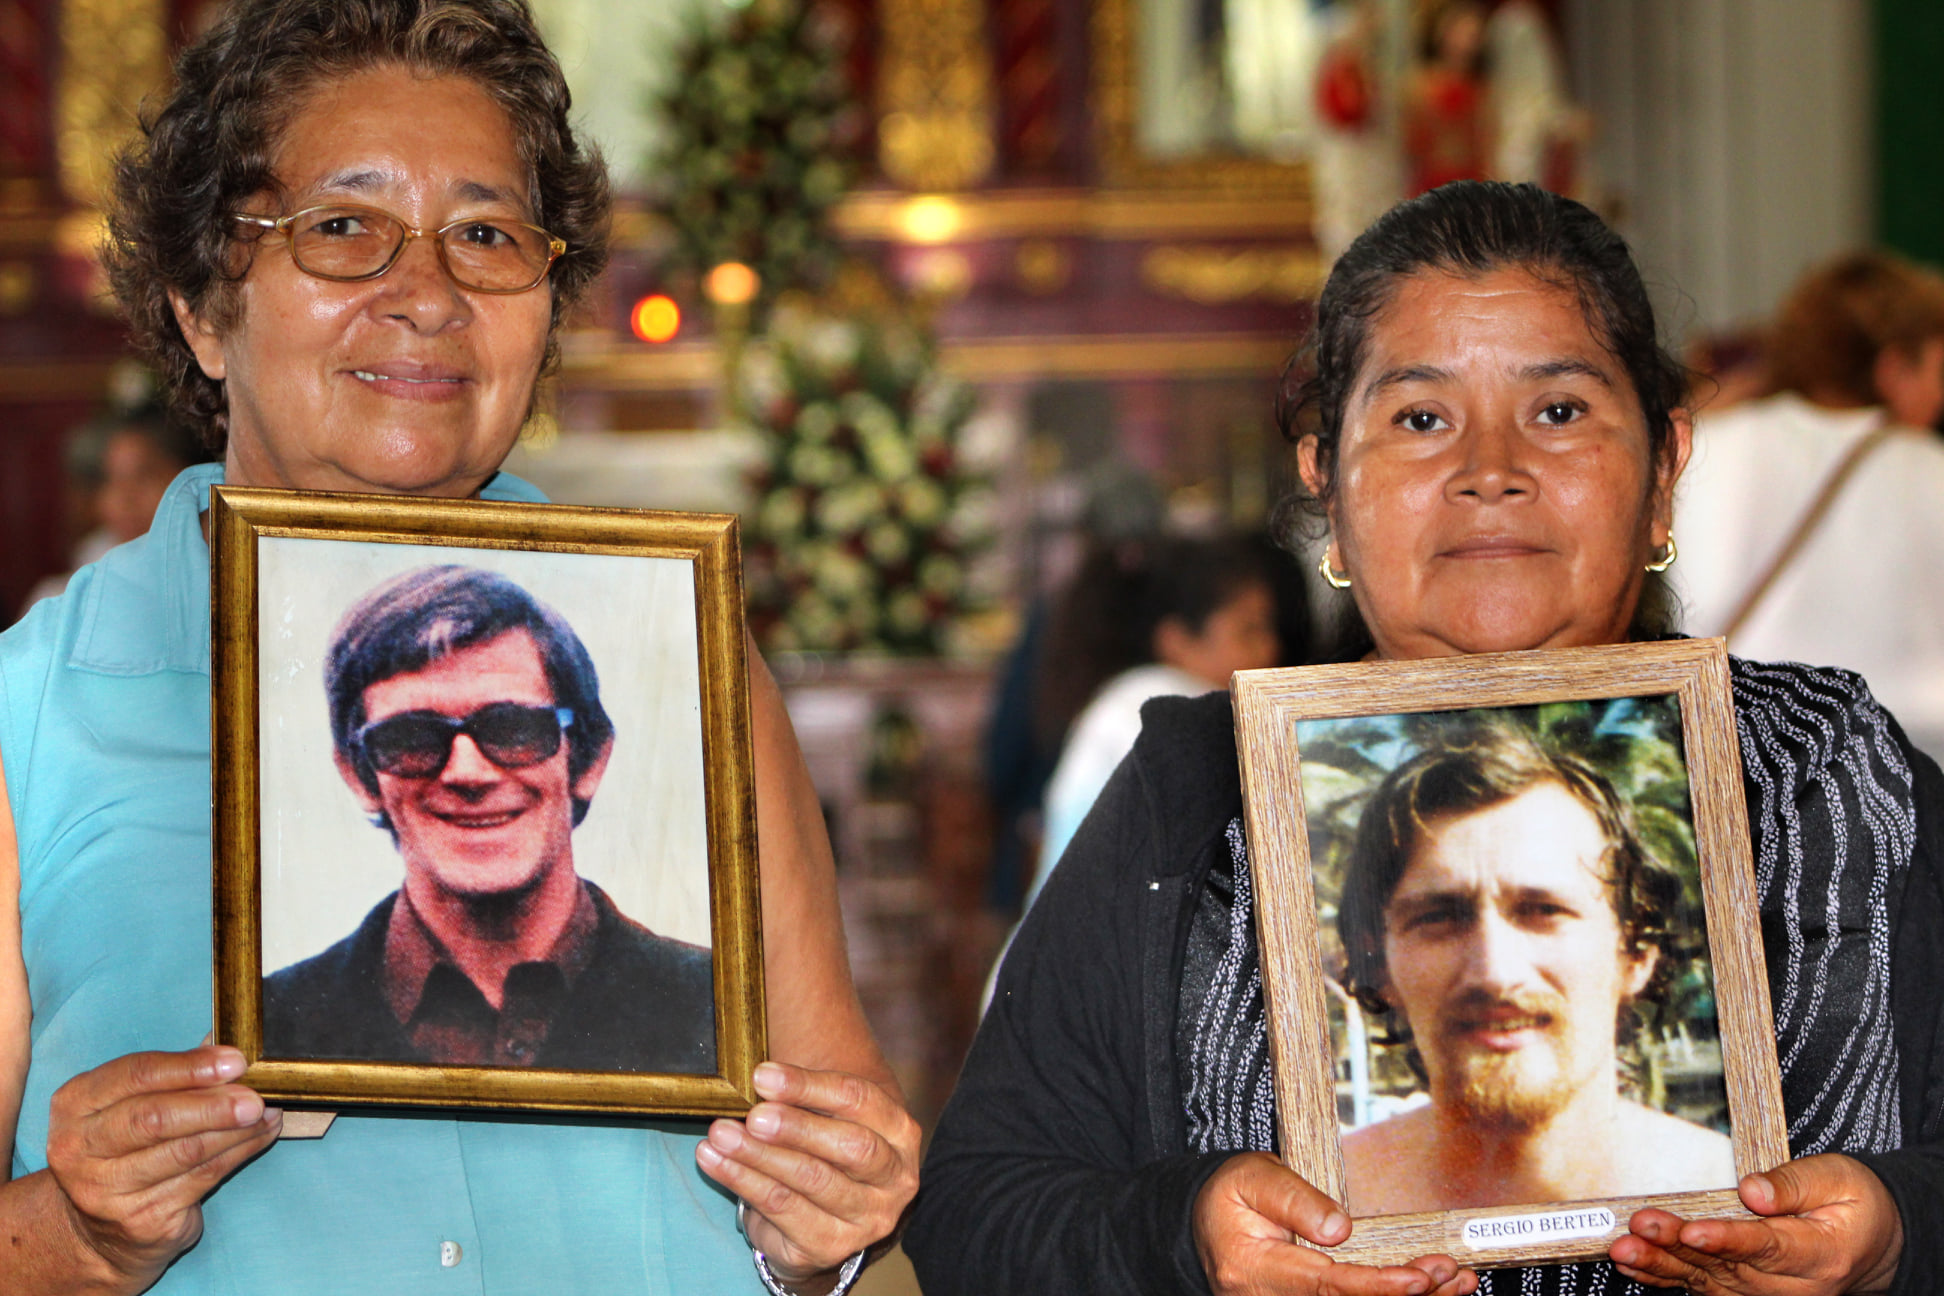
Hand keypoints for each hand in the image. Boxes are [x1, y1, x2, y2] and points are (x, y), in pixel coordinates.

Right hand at [44, 1045, 281, 1286]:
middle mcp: (79, 1147)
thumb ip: (175, 1073)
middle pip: (153, 1118)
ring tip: (266, 1113)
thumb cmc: (126, 1147)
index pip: (135, 1074)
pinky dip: (238, 1153)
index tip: (235, 1061)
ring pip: (185, 1152)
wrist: (100, 1229)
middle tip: (254, 1097)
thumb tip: (227, 1044)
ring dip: (235, 1130)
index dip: (190, 1066)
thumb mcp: (133, 1103)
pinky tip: (259, 1136)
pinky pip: (202, 1178)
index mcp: (76, 1103)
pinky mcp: (139, 1220)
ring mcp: (105, 1190)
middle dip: (212, 1105)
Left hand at [695, 1060, 919, 1291]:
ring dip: (759, 1155)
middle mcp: (895, 1177)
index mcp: (900, 1131)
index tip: (762, 1076)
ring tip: (721, 1135)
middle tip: (753, 1115)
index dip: (809, 1086)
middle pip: (849, 1146)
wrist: (826, 1221)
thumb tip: (760, 1074)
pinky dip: (744, 1181)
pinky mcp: (832, 1246)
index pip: (858, 1099)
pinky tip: (716, 1161)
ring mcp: (868, 1218)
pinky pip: (783, 1208)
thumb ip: (804, 1096)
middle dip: (795, 1128)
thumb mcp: (827, 1118)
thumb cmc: (824, 1153)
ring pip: (811, 1179)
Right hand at [1193, 1153, 1476, 1295]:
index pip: (1324, 1285)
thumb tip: (1339, 1227)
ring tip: (1456, 1281)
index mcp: (1255, 1270)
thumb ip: (1294, 1199)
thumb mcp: (1252, 1177)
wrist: (1202, 1222)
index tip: (1418, 1278)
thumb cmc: (1229, 1195)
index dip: (1375, 1286)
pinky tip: (1429, 1289)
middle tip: (1449, 1273)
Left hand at [1610, 1154, 1902, 1294]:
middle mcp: (1793, 1285)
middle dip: (1676, 1248)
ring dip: (1662, 1266)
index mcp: (1820, 1254)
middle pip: (1728, 1267)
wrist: (1876, 1245)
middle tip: (1638, 1229)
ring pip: (1709, 1283)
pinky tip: (1635, 1266)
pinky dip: (1667, 1279)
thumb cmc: (1856, 1204)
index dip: (1727, 1240)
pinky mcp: (1749, 1295)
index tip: (1692, 1231)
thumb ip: (1794, 1184)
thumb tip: (1752, 1190)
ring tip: (1624, 1250)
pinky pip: (1705, 1290)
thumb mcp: (1839, 1180)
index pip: (1767, 1247)